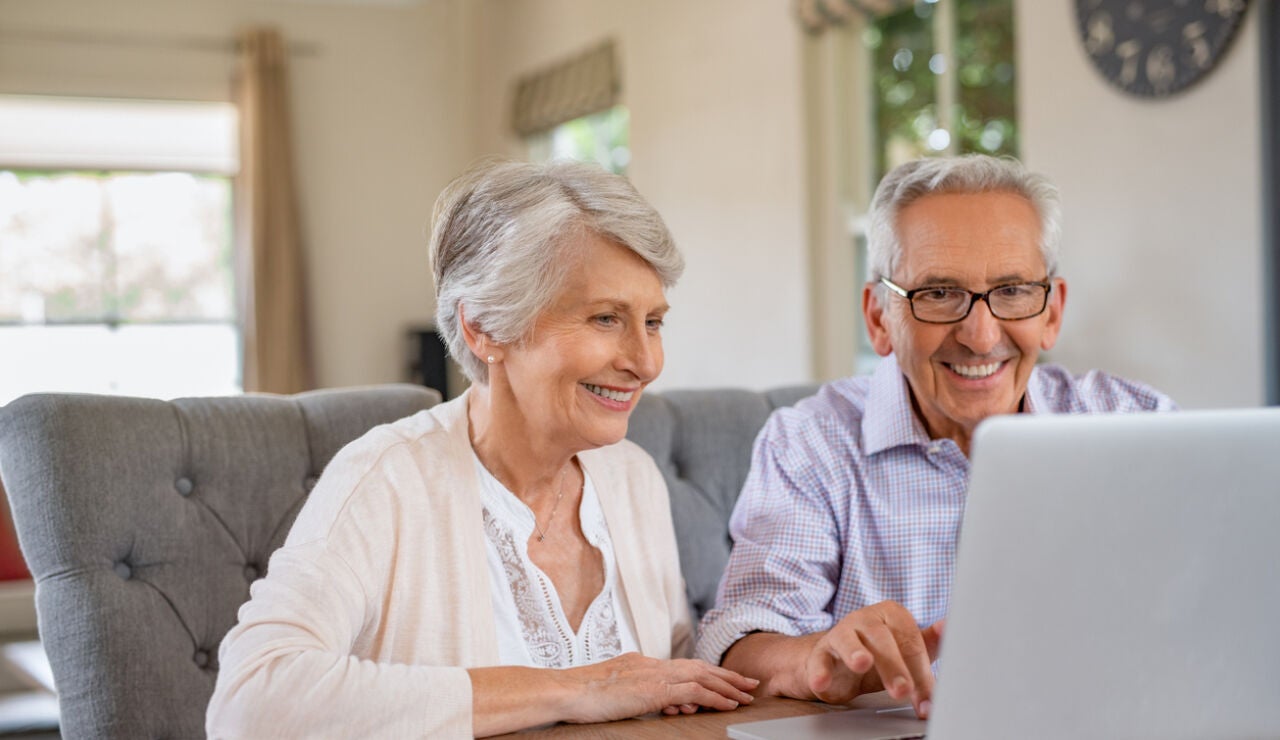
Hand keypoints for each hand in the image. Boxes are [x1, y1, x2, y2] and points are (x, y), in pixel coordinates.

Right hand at [558, 652, 758, 722]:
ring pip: (702, 677)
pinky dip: (714, 696)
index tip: (725, 680)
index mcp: (643, 664)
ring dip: (727, 686)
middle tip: (748, 683)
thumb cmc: (582, 696)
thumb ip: (638, 693)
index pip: (683, 666)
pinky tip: (728, 704)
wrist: (567, 691)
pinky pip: (694, 692)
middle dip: (726, 676)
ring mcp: (654, 675)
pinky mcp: (655, 689)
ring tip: (746, 695)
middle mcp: (652, 664)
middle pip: (699, 667)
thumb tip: (657, 702)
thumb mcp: (615, 691)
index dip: (708, 672)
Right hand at [804, 601, 942, 717]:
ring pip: (848, 640)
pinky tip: (822, 682)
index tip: (928, 699)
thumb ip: (929, 643)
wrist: (838, 663)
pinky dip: (819, 671)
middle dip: (894, 666)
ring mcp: (841, 633)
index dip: (921, 671)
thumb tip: (949, 629)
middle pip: (882, 639)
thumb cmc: (878, 654)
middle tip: (903, 690)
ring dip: (855, 652)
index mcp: (892, 614)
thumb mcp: (906, 650)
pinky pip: (819, 659)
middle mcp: (865, 618)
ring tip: (862, 663)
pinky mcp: (820, 652)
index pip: (911, 640)